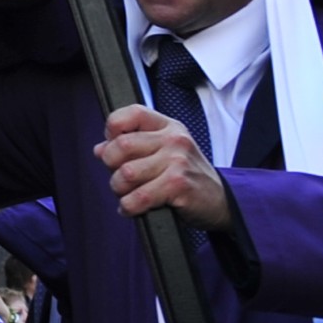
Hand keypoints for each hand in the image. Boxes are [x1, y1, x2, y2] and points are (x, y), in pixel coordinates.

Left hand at [98, 104, 237, 232]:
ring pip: (126, 173)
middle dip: (111, 167)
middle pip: (121, 146)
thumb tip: (99, 149)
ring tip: (129, 195)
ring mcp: (177, 161)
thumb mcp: (164, 152)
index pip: (130, 114)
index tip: (112, 146)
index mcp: (168, 126)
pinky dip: (128, 207)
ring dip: (120, 190)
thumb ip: (133, 146)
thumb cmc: (189, 176)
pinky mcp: (178, 185)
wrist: (222, 202)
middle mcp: (173, 140)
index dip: (112, 130)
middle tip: (121, 179)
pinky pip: (138, 197)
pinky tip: (133, 208)